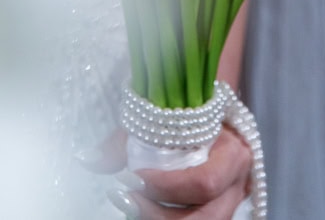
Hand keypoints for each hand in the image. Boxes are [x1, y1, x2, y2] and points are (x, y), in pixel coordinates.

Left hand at [81, 126, 251, 218]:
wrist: (212, 118)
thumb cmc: (186, 114)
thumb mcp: (162, 118)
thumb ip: (125, 140)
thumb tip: (87, 159)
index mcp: (233, 153)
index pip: (204, 182)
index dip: (167, 186)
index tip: (133, 176)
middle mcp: (238, 183)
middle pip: (206, 217)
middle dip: (160, 214)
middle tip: (127, 200)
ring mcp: (231, 202)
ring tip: (130, 205)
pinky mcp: (220, 212)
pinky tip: (142, 210)